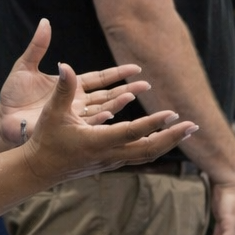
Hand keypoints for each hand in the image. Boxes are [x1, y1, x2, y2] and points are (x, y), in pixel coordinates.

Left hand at [0, 19, 148, 149]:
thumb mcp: (25, 66)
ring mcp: (71, 116)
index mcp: (70, 85)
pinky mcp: (63, 128)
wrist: (1, 119)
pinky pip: (86, 125)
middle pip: (107, 94)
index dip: (117, 73)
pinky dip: (99, 120)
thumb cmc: (12, 95)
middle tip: (146, 85)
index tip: (136, 69)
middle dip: (127, 89)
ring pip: (101, 109)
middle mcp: (75, 101)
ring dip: (117, 104)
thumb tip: (45, 21)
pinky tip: (111, 114)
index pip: (100, 78)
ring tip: (133, 96)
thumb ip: (38, 45)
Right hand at [20, 63, 196, 186]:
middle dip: (172, 138)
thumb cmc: (45, 139)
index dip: (154, 124)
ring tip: (187, 130)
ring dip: (169, 142)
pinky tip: (167, 138)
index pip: (132, 133)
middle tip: (193, 125)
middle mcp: (109, 155)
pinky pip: (140, 155)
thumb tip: (64, 65)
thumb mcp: (53, 112)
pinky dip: (156, 145)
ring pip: (147, 155)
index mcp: (97, 142)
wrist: (40, 169)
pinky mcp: (112, 162)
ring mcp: (112, 161)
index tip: (173, 114)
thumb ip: (63, 89)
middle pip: (149, 150)